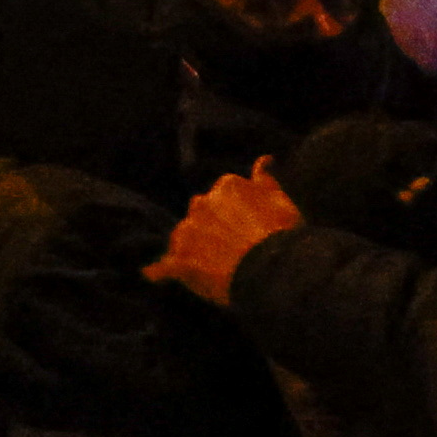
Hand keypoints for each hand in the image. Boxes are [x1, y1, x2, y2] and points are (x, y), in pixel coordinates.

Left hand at [150, 161, 302, 308]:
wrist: (272, 270)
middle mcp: (202, 203)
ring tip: (212, 266)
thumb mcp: (281, 201)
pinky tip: (155, 275)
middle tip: (231, 245)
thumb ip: (266, 181)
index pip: (223, 194)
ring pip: (183, 237)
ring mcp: (188, 232)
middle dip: (210, 225)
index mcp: (227, 186)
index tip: (247, 225)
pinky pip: (163, 267)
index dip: (235, 212)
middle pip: (200, 212)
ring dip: (191, 247)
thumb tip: (263, 160)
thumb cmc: (281, 234)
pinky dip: (159, 271)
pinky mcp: (180, 261)